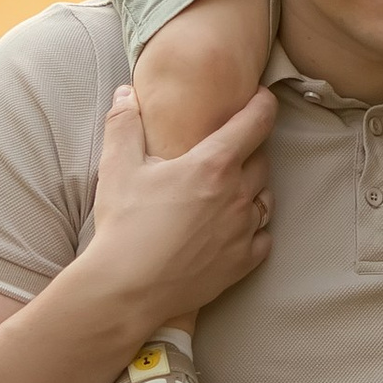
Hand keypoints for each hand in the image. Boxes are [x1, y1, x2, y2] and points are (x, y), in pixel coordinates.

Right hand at [87, 82, 276, 333]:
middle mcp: (238, 194)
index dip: (263, 103)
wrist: (127, 289)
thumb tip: (127, 93)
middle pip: (262, 159)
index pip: (257, 121)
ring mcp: (244, 231)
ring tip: (229, 190)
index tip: (259, 97)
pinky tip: (234, 229)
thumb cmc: (125, 225)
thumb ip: (124, 123)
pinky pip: (263, 237)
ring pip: (265, 198)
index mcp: (213, 164)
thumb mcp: (118, 167)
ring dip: (252, 189)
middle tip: (227, 151)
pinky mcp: (243, 263)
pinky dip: (254, 229)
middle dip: (249, 150)